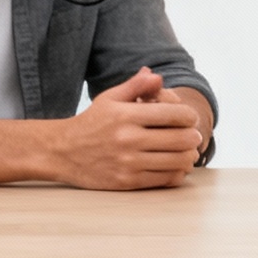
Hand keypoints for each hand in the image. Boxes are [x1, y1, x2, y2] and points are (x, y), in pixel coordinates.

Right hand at [50, 68, 203, 189]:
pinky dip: (176, 173)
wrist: (63, 152)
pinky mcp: (127, 182)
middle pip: (182, 139)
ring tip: (187, 151)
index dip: (189, 116)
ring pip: (177, 161)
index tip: (188, 118)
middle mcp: (129, 139)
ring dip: (188, 156)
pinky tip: (175, 166)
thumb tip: (157, 75)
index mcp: (127, 115)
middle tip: (193, 136)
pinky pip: (165, 179)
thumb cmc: (91, 122)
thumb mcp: (110, 98)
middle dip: (194, 136)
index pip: (176, 115)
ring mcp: (129, 162)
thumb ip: (135, 86)